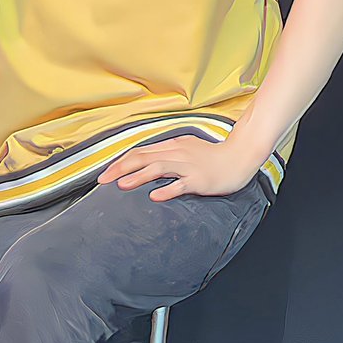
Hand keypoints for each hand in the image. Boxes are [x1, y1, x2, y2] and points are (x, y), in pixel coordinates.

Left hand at [96, 133, 255, 201]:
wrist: (239, 157)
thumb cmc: (212, 156)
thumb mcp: (186, 149)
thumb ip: (167, 155)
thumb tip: (146, 162)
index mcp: (172, 146)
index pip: (141, 152)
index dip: (121, 162)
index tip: (106, 173)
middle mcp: (177, 153)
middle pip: (144, 158)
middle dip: (121, 168)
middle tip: (103, 181)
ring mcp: (188, 166)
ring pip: (158, 168)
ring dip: (138, 177)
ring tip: (121, 186)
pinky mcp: (199, 180)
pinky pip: (181, 184)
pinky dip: (167, 190)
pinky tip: (155, 197)